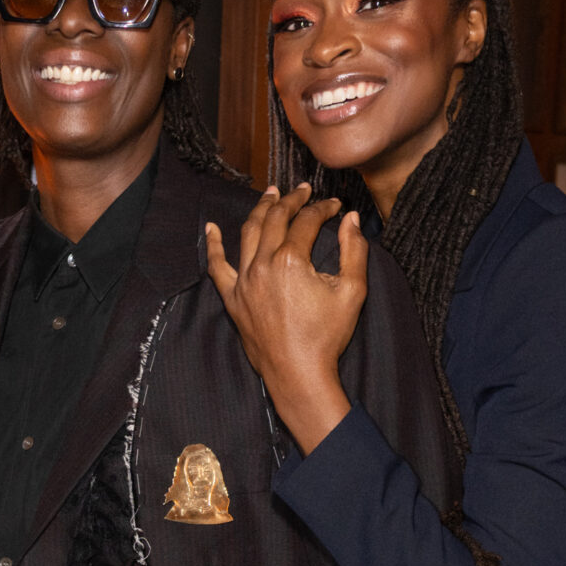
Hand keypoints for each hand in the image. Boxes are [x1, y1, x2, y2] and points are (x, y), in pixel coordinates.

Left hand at [205, 183, 367, 454]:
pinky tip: (210, 228)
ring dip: (260, 209)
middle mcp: (263, 265)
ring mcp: (244, 281)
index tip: (335, 206)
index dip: (323, 208)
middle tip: (303, 190)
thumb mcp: (351, 292)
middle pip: (276, 219)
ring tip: (270, 194)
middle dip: (292, 200)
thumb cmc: (326, 337)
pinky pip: (217, 268)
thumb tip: (353, 219)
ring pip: (248, 233)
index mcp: (291, 260)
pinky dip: (213, 246)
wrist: (298, 375)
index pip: (307, 221)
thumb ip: (354, 251)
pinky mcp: (233, 299)